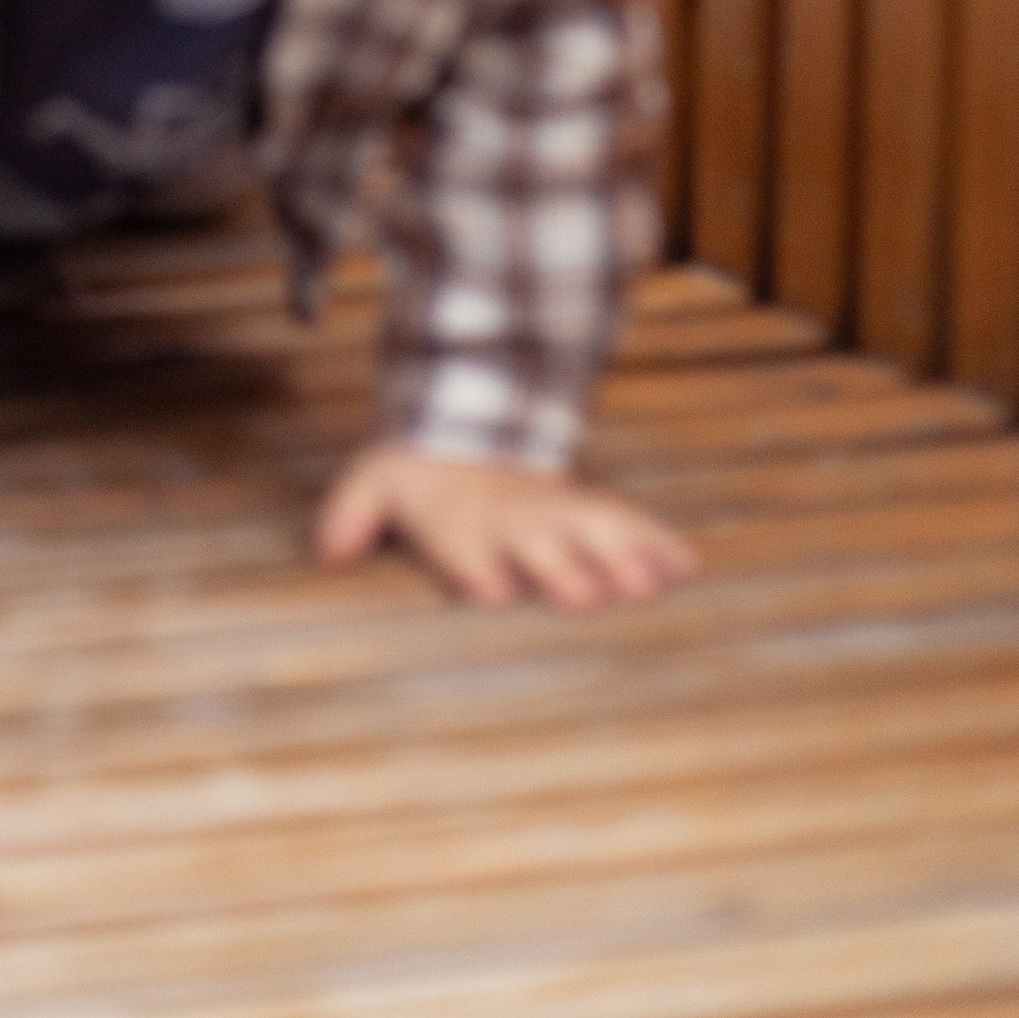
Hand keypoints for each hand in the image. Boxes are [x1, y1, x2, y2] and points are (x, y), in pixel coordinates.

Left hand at [317, 444, 698, 610]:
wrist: (462, 425)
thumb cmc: (417, 479)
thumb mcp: (373, 483)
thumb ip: (350, 515)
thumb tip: (328, 552)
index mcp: (460, 522)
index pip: (471, 553)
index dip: (480, 572)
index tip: (494, 592)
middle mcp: (513, 520)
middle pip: (541, 545)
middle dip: (561, 567)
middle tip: (590, 592)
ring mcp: (556, 512)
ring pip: (593, 532)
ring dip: (622, 556)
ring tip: (654, 582)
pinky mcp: (587, 509)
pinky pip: (629, 521)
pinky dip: (659, 542)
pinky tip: (690, 565)